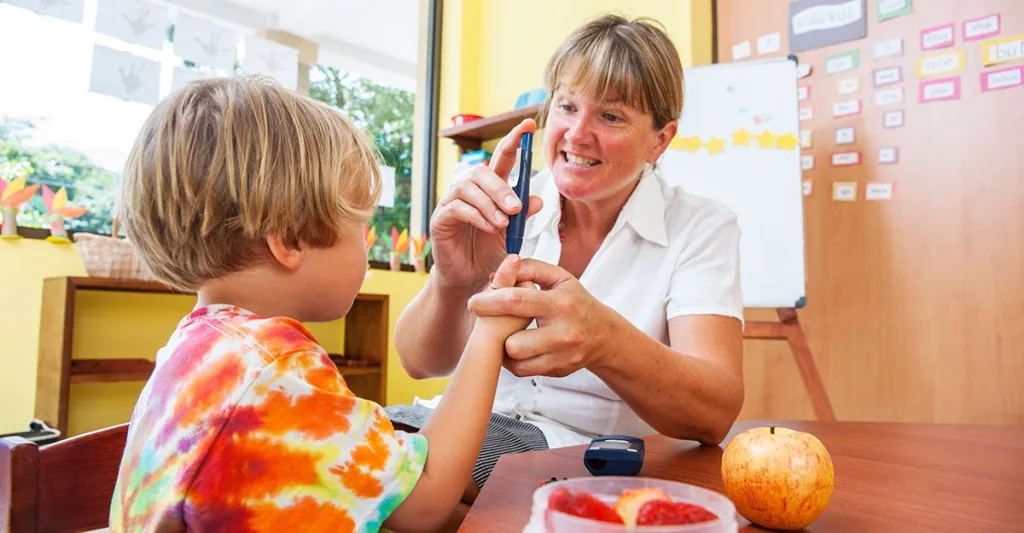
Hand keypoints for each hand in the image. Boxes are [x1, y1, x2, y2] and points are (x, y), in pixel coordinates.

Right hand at [429, 119, 543, 290]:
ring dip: (490, 204)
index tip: (528, 125)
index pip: (502, 159)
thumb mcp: (512, 236)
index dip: (514, 141)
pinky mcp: (440, 219)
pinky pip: (457, 208)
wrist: (469, 280)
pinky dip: (476, 216)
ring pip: (468, 187)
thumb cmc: (489, 255)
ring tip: (503, 223)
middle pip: (482, 172)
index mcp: (490, 190)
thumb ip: (523, 218)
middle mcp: (469, 191)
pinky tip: (489, 228)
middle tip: (517, 208)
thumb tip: (538, 199)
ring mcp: (452, 203)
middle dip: (501, 187)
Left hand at [466, 259, 615, 377]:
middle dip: (496, 331)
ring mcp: (561, 356)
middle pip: (512, 341)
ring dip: (504, 346)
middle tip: (489, 321)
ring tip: (507, 333)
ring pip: (515, 359)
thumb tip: (498, 272)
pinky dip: (513, 360)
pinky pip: (521, 370)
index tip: (473, 303)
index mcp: (560, 303)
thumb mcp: (559, 277)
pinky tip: (518, 346)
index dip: (488, 302)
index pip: (516, 301)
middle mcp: (563, 332)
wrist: (603, 335)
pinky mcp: (558, 371)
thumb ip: (530, 268)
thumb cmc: (575, 301)